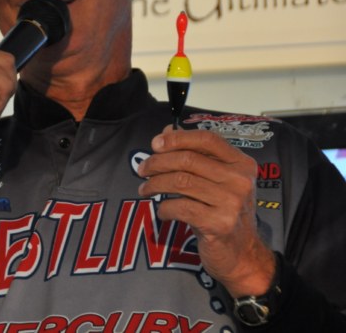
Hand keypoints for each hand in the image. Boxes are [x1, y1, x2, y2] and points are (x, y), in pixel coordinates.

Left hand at [137, 125, 274, 296]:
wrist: (241, 254)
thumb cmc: (223, 213)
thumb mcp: (215, 182)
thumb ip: (194, 155)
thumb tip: (166, 131)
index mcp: (241, 164)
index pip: (207, 139)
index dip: (177, 138)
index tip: (155, 144)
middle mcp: (240, 180)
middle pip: (188, 159)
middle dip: (157, 162)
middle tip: (142, 170)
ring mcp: (232, 203)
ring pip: (180, 181)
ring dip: (155, 184)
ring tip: (145, 190)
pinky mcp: (219, 224)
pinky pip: (180, 207)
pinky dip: (164, 208)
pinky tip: (162, 211)